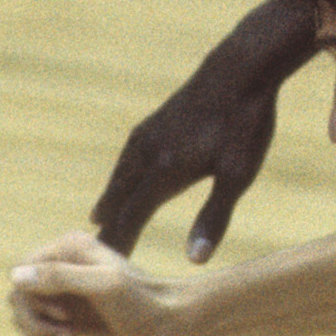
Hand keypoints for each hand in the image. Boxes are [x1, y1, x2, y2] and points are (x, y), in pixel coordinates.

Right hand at [8, 226, 180, 335]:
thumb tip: (15, 276)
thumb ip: (60, 278)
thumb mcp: (104, 286)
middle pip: (19, 300)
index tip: (65, 315)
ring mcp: (66, 296)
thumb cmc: (144, 304)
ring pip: (26, 322)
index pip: (21, 275)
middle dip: (36, 326)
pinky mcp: (71, 320)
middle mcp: (64, 268)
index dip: (33, 301)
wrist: (172, 329)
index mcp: (69, 249)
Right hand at [90, 30, 290, 261]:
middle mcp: (148, 154)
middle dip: (108, 228)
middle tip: (91, 254)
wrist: (241, 65)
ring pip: (121, 174)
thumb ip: (213, 218)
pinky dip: (120, 173)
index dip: (118, 244)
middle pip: (119, 199)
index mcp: (165, 172)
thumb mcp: (237, 175)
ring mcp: (150, 134)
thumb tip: (194, 260)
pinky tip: (124, 172)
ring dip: (110, 199)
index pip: (132, 217)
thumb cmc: (244, 123)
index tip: (104, 270)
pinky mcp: (157, 120)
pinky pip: (129, 155)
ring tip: (98, 217)